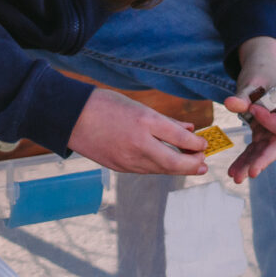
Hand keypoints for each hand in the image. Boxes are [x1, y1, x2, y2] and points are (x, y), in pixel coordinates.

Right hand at [67, 88, 209, 175]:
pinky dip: (159, 167)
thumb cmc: (105, 105)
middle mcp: (139, 143)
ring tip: (188, 163)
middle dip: (192, 165)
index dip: (197, 144)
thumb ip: (166, 121)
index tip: (204, 144)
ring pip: (161, 170)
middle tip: (203, 163)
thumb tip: (189, 129)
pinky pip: (146, 170)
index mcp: (145, 121)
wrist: (72, 117)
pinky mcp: (119, 167)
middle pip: (174, 162)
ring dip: (177, 168)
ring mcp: (128, 159)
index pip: (181, 138)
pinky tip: (164, 162)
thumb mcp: (139, 107)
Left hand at [224, 36, 275, 183]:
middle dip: (264, 159)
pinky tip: (233, 171)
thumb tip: (229, 103)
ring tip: (235, 177)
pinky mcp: (264, 133)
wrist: (263, 68)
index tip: (252, 109)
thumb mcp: (252, 80)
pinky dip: (244, 159)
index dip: (268, 121)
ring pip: (265, 151)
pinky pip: (255, 148)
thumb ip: (243, 94)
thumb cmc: (261, 72)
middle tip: (252, 172)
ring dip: (251, 164)